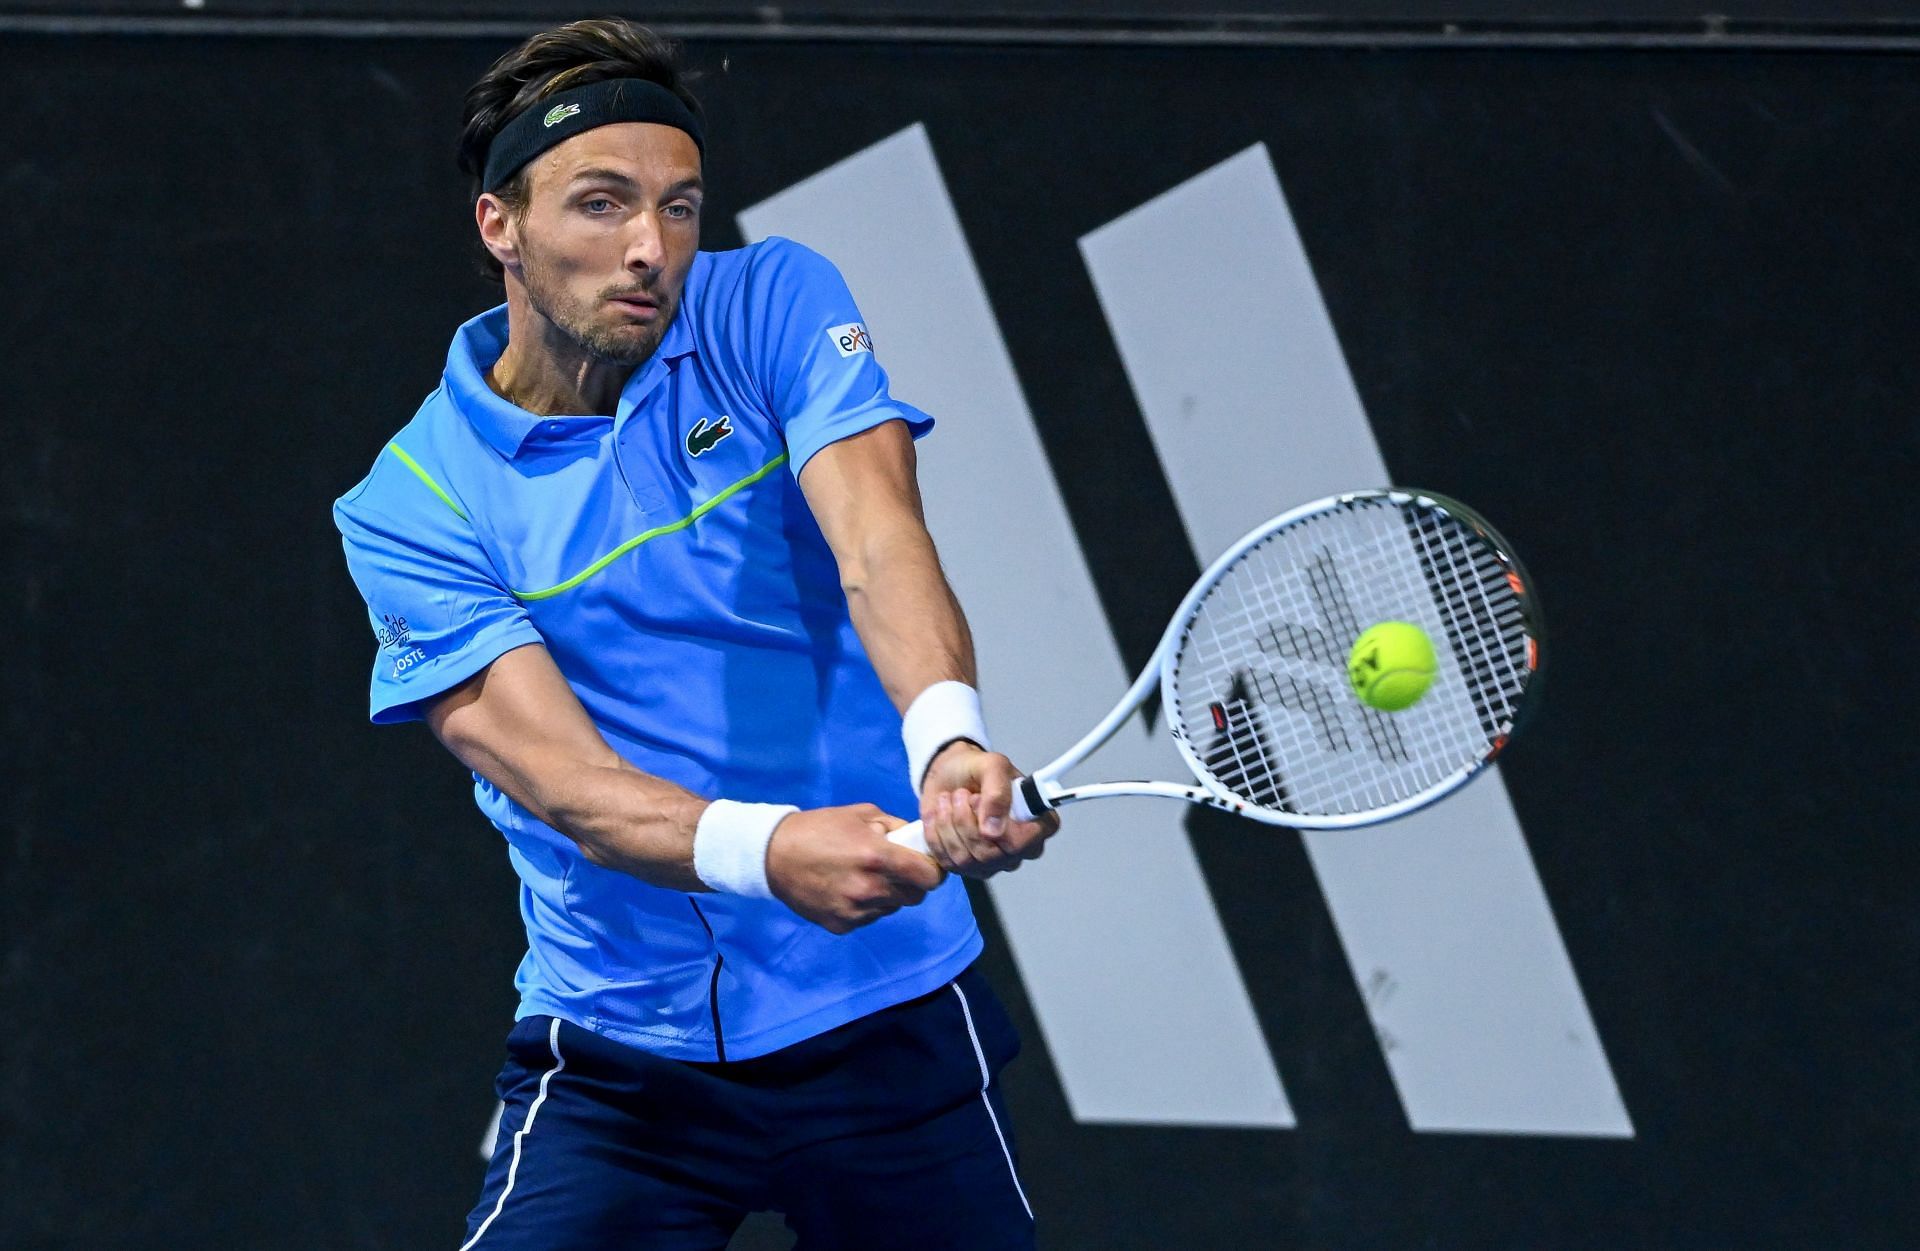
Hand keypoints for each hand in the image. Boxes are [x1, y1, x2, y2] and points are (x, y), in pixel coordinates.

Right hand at [765, 803, 945, 933]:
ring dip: (888, 895)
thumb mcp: (861, 813)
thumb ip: (894, 826)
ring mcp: (855, 911)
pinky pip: (869, 918)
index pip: (929, 877)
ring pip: (892, 908)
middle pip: (915, 897)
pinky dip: (866, 906)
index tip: (927, 866)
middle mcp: (870, 889)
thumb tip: (917, 839)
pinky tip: (847, 889)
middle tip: (896, 870)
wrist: (774, 855)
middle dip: (912, 883)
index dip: (933, 871)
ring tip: (865, 877)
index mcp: (878, 857)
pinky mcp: (841, 925)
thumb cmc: (820, 828)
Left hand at [918, 742, 1057, 879]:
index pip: (1025, 844)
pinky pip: (946, 863)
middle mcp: (1019, 850)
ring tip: (949, 800)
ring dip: (948, 824)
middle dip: (966, 820)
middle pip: (991, 856)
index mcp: (1038, 824)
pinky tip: (940, 816)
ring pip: (965, 861)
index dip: (1000, 828)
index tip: (980, 800)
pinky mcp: (966, 868)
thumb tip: (993, 830)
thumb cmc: (976, 769)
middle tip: (962, 794)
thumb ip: (998, 792)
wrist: (949, 774)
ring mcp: (993, 862)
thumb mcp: (992, 765)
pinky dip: (935, 834)